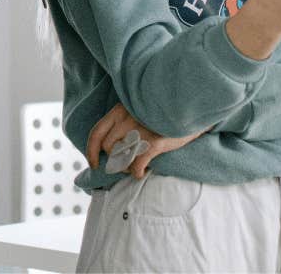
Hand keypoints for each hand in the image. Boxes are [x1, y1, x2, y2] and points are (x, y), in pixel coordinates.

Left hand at [86, 103, 203, 178]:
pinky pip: (136, 165)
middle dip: (114, 160)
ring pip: (120, 158)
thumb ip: (123, 121)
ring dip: (126, 167)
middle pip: (108, 148)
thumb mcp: (138, 109)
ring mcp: (139, 130)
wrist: (189, 107)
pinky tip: (142, 171)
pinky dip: (137, 172)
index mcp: (119, 109)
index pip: (96, 133)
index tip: (94, 164)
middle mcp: (126, 119)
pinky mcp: (154, 142)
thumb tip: (109, 145)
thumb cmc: (161, 112)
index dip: (91, 151)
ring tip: (135, 165)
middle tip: (126, 163)